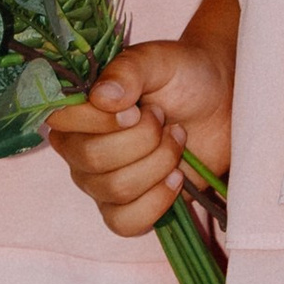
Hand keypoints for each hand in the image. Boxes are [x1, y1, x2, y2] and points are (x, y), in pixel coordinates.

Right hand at [45, 37, 231, 239]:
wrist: (221, 104)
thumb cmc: (183, 76)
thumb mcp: (157, 60)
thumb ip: (128, 70)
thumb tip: (102, 97)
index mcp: (78, 108)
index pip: (61, 122)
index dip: (100, 121)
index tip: (135, 109)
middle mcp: (80, 147)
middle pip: (94, 159)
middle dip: (142, 140)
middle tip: (163, 120)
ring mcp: (101, 181)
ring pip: (115, 190)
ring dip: (157, 164)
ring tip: (175, 140)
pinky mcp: (127, 208)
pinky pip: (125, 223)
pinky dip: (157, 202)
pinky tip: (176, 178)